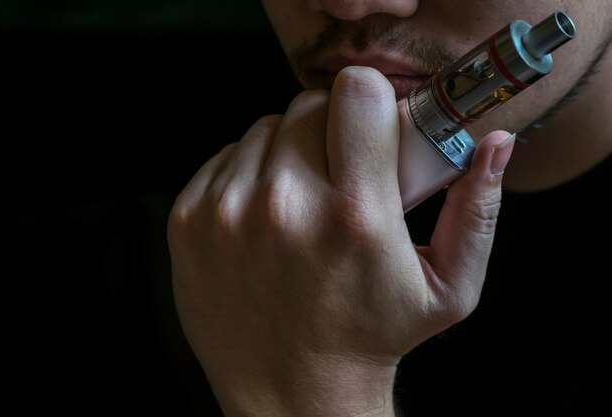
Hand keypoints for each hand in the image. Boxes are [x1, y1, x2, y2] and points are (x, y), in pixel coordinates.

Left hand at [167, 66, 514, 416]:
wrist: (290, 391)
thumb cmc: (372, 337)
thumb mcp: (447, 288)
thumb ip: (477, 210)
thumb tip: (495, 145)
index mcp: (354, 217)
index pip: (357, 93)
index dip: (368, 101)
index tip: (369, 127)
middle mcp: (284, 208)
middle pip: (308, 106)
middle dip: (329, 130)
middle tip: (338, 175)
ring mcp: (227, 212)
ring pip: (264, 129)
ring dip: (286, 154)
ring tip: (300, 203)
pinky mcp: (188, 220)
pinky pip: (225, 158)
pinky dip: (246, 175)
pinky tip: (262, 217)